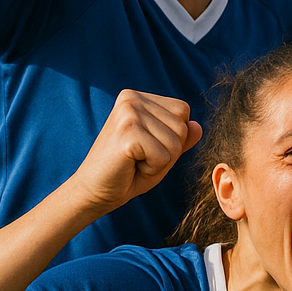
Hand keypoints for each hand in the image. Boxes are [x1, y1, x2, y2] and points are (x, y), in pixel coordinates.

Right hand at [65, 91, 200, 216]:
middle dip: (168, 150)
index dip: (173, 137)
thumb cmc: (128, 172)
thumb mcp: (161, 151)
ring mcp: (128, 113)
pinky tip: (130, 166)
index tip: (145, 146)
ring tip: (134, 161)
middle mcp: (131, 98)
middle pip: (182, 126)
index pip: (182, 111)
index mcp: (138, 97)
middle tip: (138, 157)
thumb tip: (198, 126)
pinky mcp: (128, 133)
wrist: (93, 192)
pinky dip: (152, 169)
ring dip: (160, 161)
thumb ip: (181, 137)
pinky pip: (164, 156)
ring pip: (176, 142)